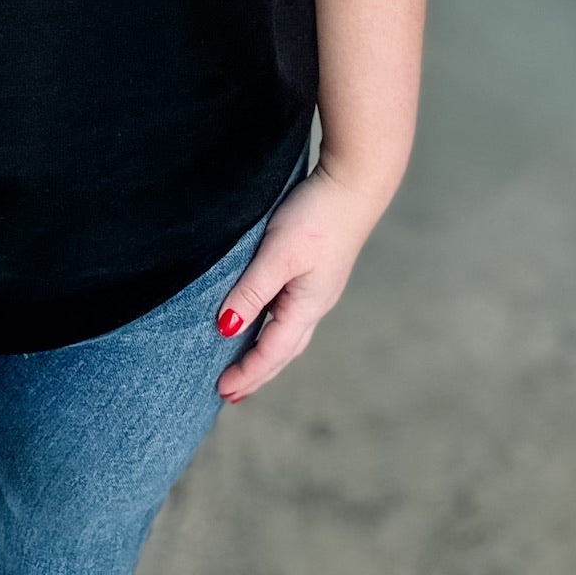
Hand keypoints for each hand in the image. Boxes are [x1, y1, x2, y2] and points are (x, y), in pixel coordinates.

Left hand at [213, 163, 384, 402]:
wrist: (353, 184)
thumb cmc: (316, 218)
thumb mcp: (278, 255)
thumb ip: (252, 291)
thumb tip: (226, 329)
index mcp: (306, 306)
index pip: (272, 352)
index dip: (247, 372)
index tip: (221, 391)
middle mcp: (314, 303)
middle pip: (283, 350)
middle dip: (258, 372)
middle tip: (231, 392)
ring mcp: (317, 287)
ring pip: (288, 332)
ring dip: (266, 351)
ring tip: (245, 363)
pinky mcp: (315, 270)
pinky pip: (289, 310)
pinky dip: (272, 326)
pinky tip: (263, 318)